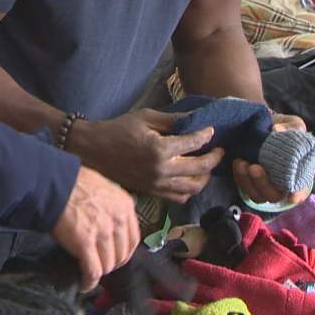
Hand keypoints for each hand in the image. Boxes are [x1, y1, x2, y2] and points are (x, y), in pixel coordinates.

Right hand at [51, 166, 139, 290]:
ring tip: (90, 273)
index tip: (115, 257)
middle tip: (100, 265)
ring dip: (100, 272)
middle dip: (112, 263)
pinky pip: (93, 270)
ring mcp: (102, 232)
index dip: (124, 252)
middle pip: (122, 254)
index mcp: (125, 206)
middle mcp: (117, 220)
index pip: (133, 239)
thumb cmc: (74, 183)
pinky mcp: (85, 243)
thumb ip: (113, 206)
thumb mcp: (104, 188)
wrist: (53, 184)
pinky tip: (85, 285)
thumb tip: (112, 223)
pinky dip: (90, 281)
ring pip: (108, 264)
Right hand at [67, 109, 223, 203]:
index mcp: (160, 149)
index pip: (194, 143)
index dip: (207, 135)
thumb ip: (173, 120)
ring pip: (193, 187)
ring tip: (208, 165)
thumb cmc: (118, 129)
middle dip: (215, 158)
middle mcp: (161, 170)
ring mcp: (157, 184)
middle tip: (220, 150)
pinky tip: (191, 179)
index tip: (212, 130)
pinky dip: (190, 190)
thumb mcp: (146, 117)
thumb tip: (196, 119)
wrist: (94, 149)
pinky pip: (179, 197)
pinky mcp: (152, 192)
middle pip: (200, 168)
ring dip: (206, 176)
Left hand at [233, 113, 311, 204]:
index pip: (301, 188)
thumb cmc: (283, 128)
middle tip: (254, 168)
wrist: (262, 127)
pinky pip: (244, 187)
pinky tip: (237, 162)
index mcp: (299, 171)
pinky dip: (239, 177)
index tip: (293, 196)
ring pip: (257, 195)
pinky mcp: (250, 182)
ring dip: (248, 182)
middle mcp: (282, 183)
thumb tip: (277, 129)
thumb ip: (291, 127)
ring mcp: (265, 185)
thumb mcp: (292, 124)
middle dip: (264, 184)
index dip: (299, 194)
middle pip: (275, 195)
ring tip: (241, 162)